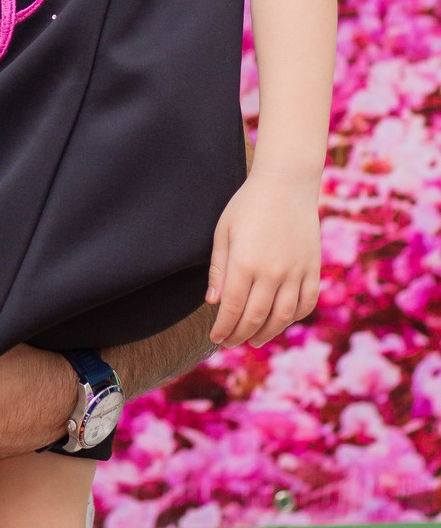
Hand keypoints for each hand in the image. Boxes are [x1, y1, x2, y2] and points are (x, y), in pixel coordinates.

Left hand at [205, 170, 319, 347]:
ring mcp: (296, 272)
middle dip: (240, 336)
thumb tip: (214, 302)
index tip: (216, 338)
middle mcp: (272, 272)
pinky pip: (307, 303)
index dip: (223, 328)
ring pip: (283, 316)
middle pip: (255, 318)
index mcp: (245, 262)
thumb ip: (219, 269)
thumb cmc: (248, 205)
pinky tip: (281, 321)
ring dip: (267, 333)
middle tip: (230, 343)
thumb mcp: (223, 232)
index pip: (232, 309)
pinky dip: (295, 318)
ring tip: (254, 340)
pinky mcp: (313, 268)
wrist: (287, 184)